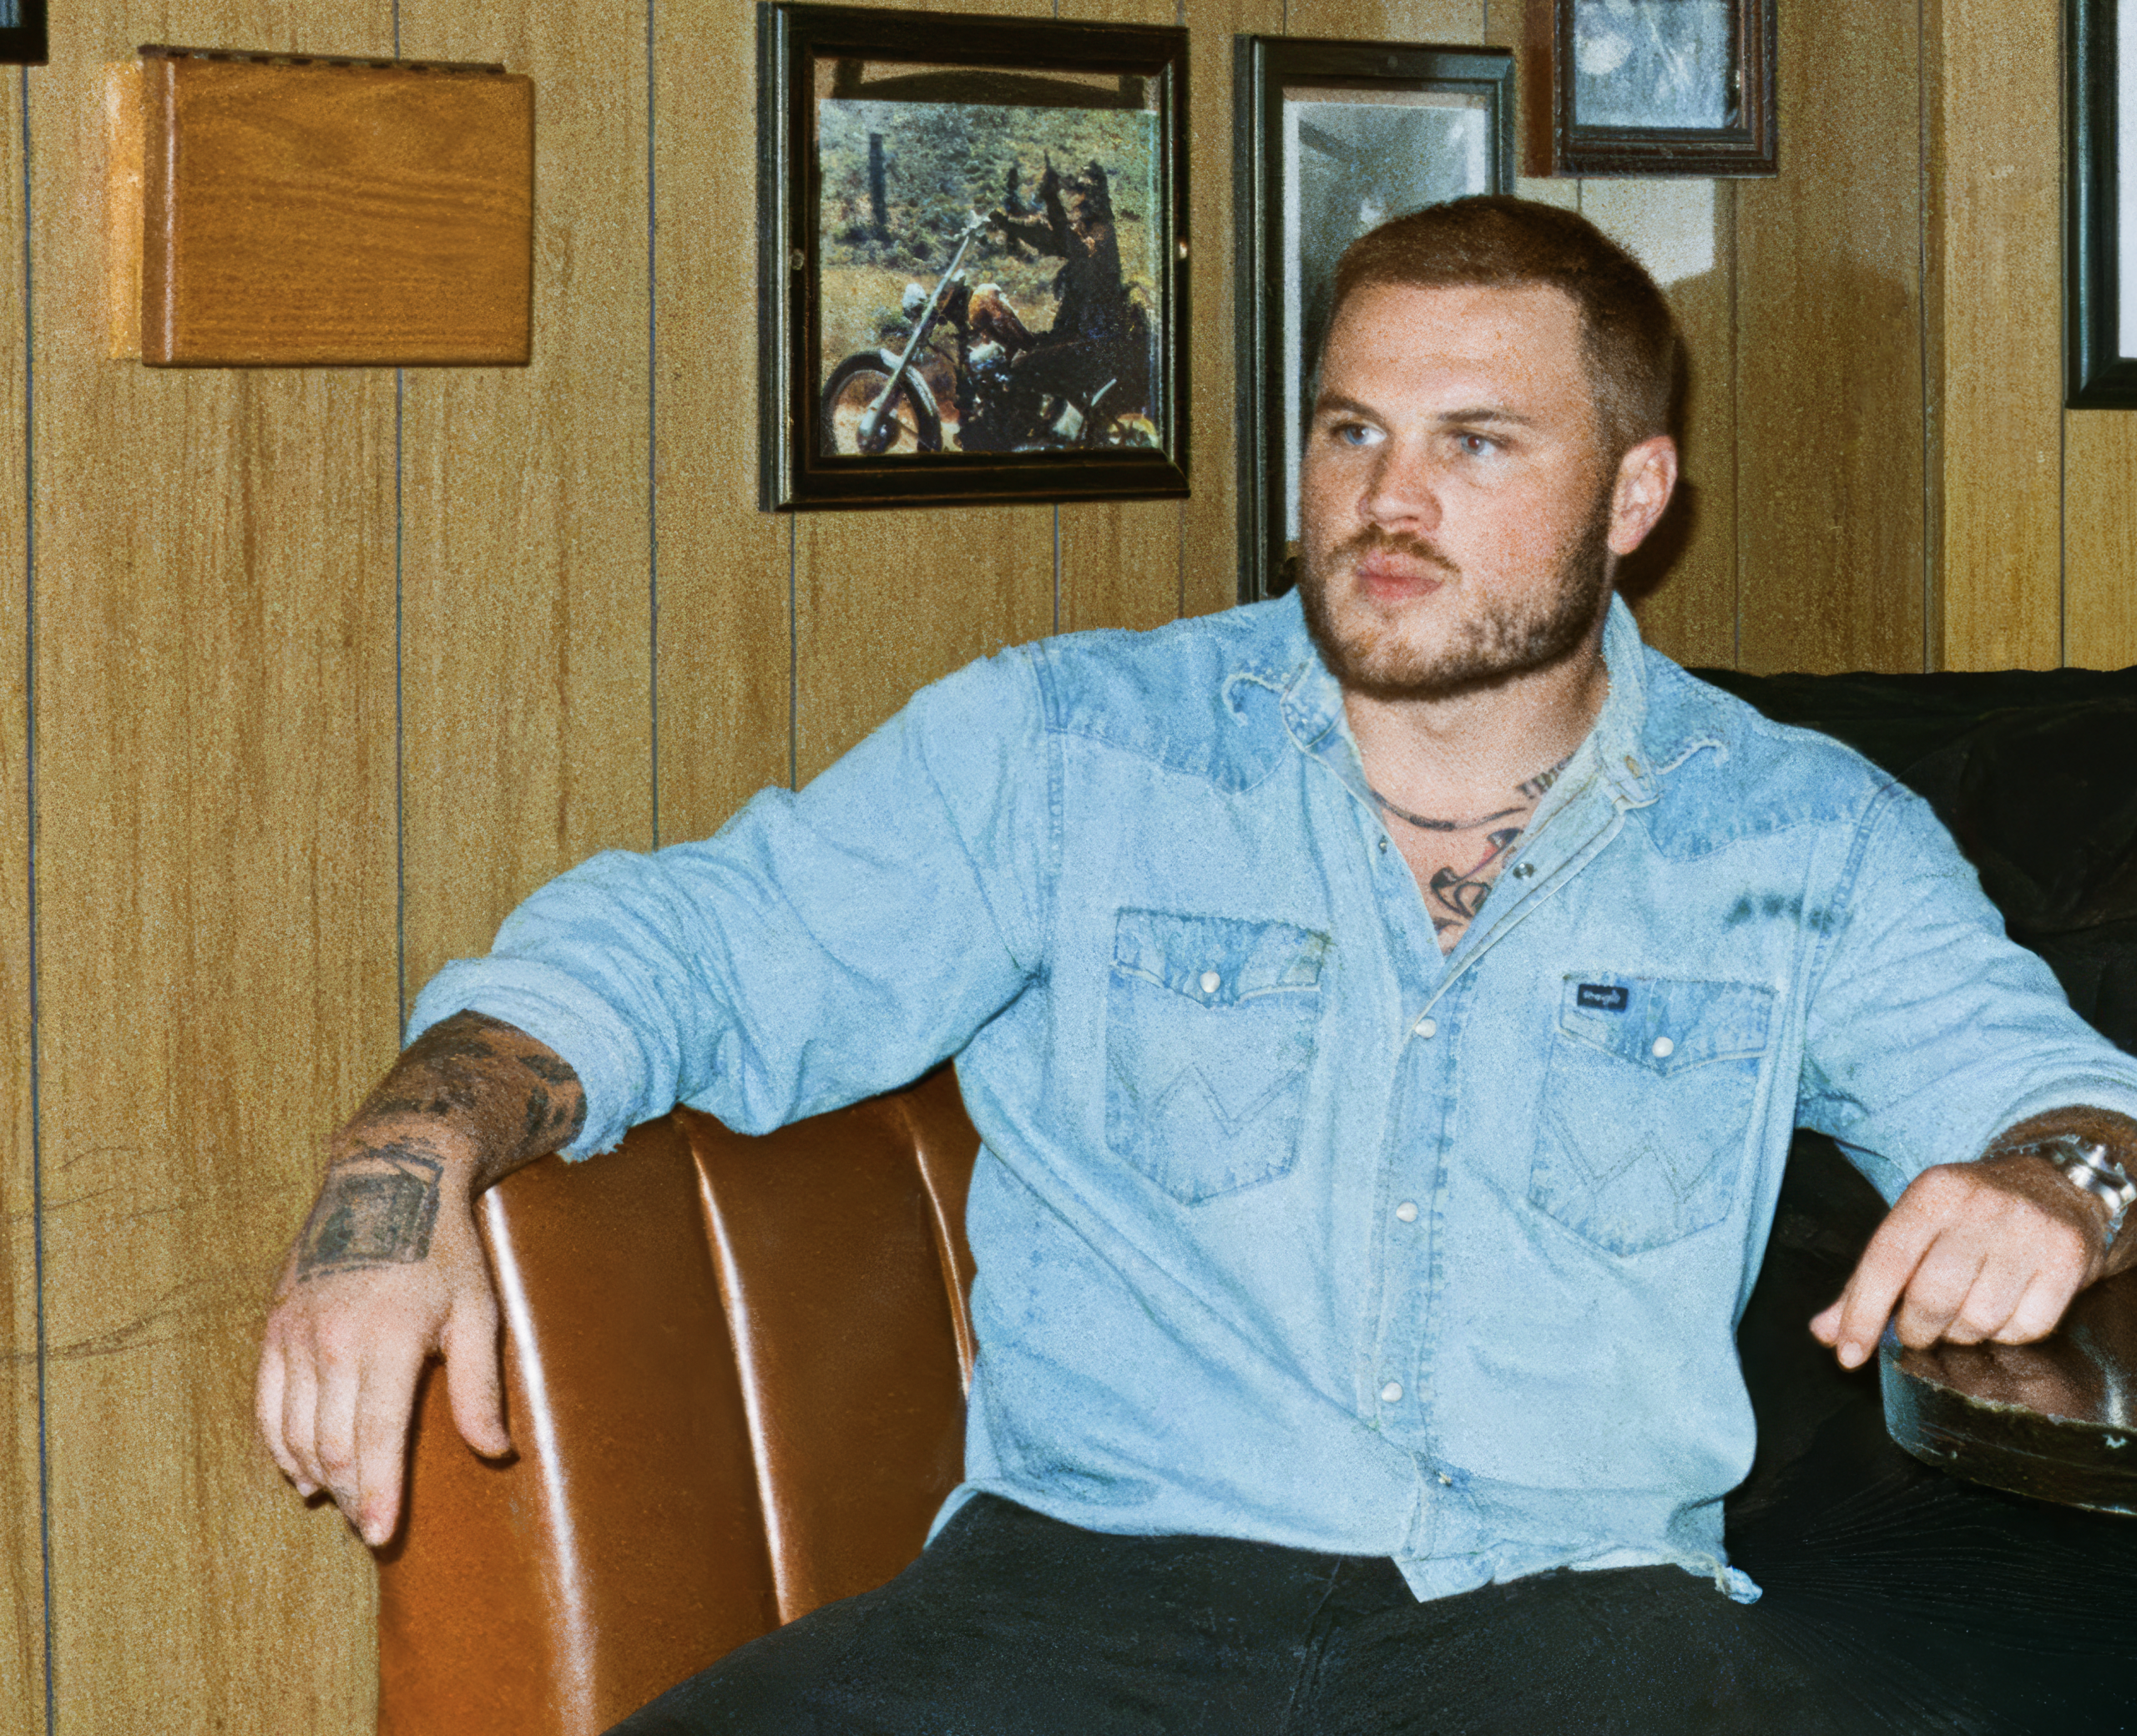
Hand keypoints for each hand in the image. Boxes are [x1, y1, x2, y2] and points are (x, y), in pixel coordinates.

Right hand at [255, 1159, 510, 1546]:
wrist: (387, 1180)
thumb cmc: (443, 1250)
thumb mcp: (478, 1311)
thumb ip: (479, 1387)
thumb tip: (495, 1452)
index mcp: (388, 1339)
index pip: (374, 1438)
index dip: (379, 1493)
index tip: (382, 1535)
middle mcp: (332, 1340)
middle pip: (331, 1445)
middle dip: (352, 1494)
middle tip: (372, 1527)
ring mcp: (295, 1334)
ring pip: (294, 1432)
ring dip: (317, 1476)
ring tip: (345, 1502)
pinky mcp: (275, 1327)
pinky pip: (267, 1405)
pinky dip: (281, 1446)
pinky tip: (302, 1471)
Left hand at [1810, 1150, 2110, 1368]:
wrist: (2054, 1184)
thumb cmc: (1967, 1215)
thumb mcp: (1912, 1226)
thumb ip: (1867, 1281)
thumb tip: (1825, 1332)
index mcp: (1932, 1193)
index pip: (1886, 1261)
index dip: (1862, 1313)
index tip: (1848, 1354)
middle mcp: (1981, 1206)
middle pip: (1932, 1298)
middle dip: (1917, 1329)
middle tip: (1918, 1329)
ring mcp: (2029, 1231)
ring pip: (1979, 1319)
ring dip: (1962, 1334)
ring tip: (1961, 1314)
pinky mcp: (2068, 1258)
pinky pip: (2027, 1328)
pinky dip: (2007, 1334)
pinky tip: (2002, 1311)